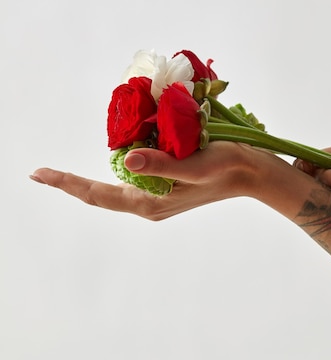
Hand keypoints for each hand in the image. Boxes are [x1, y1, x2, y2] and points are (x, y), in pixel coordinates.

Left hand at [31, 141, 274, 220]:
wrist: (252, 171)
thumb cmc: (227, 167)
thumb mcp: (195, 165)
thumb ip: (162, 164)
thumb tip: (127, 159)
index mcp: (152, 202)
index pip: (100, 195)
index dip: (68, 184)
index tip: (38, 174)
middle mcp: (150, 202)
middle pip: (102, 194)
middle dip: (74, 182)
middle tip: (45, 171)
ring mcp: (158, 195)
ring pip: (117, 184)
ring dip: (99, 170)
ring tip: (80, 160)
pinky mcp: (166, 184)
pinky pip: (134, 175)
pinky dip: (124, 160)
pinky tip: (123, 146)